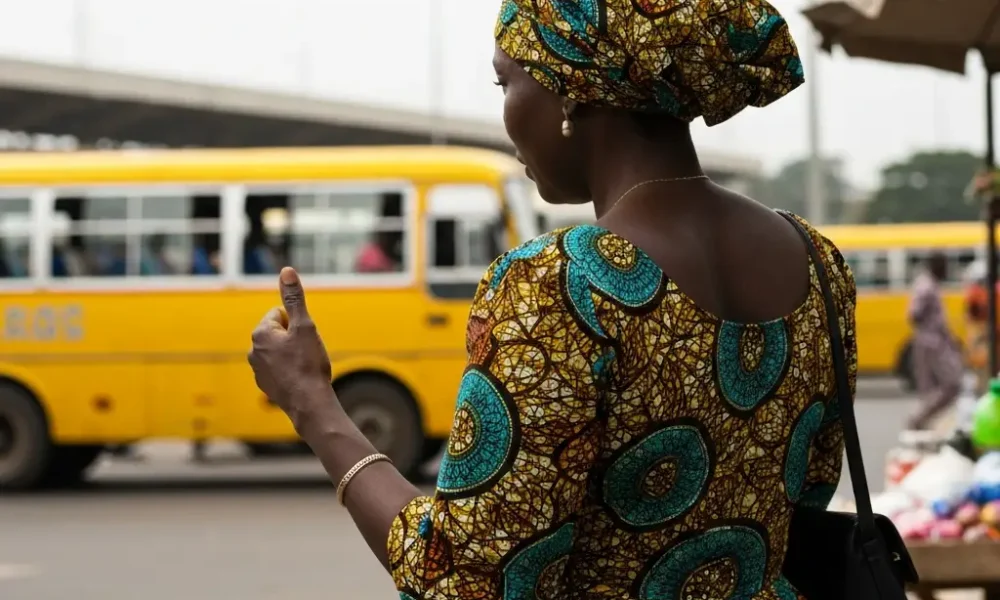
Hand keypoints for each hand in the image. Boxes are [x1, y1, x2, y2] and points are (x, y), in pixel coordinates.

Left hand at [248, 267, 334, 430]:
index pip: (280, 314)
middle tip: (306, 354)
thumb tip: (286, 271)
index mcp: (260, 333)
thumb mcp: (305, 326)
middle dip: (294, 339)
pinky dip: (289, 371)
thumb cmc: (308, 363)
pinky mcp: (265, 385)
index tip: (304, 339)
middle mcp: (253, 350)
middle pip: (279, 333)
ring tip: (304, 368)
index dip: (297, 324)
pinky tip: (300, 380)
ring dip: (292, 355)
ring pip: (279, 352)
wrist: (309, 403)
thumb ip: (294, 298)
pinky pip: (279, 369)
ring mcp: (257, 369)